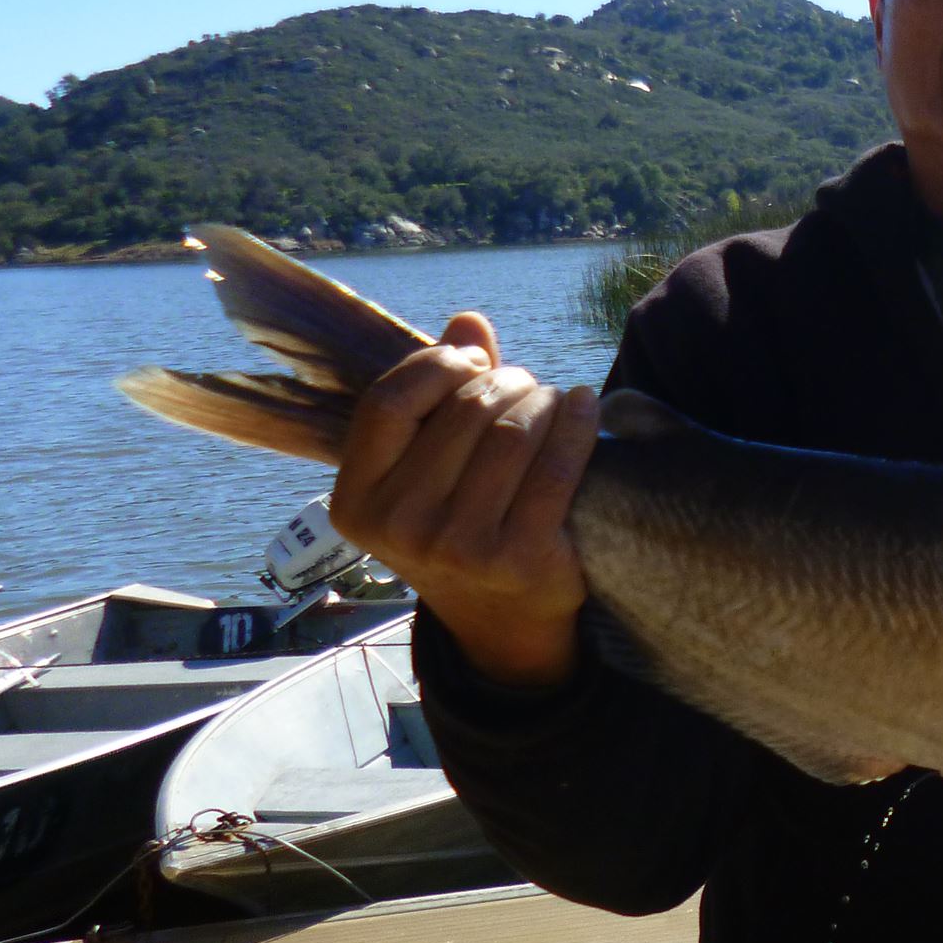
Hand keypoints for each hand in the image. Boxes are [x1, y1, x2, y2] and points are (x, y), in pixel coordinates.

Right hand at [326, 310, 601, 689]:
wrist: (503, 622)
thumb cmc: (460, 525)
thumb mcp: (428, 470)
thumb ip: (440, 395)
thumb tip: (468, 320)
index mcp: (357, 502)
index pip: (388, 403)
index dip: (436, 366)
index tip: (472, 361)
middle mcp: (400, 527)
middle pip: (462, 411)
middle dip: (504, 382)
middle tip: (525, 386)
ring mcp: (459, 546)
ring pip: (512, 432)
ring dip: (542, 399)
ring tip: (552, 399)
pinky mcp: (520, 557)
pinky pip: (557, 466)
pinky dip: (578, 423)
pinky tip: (585, 407)